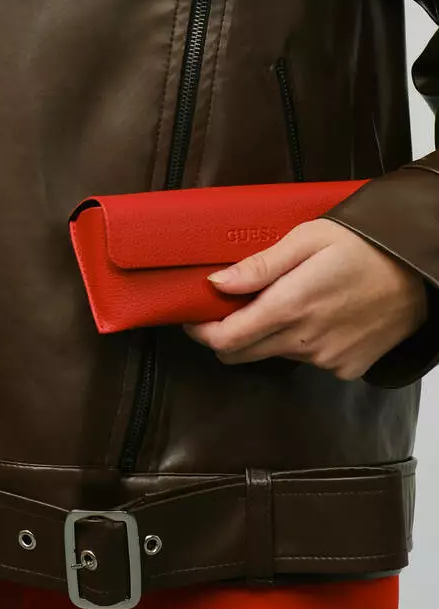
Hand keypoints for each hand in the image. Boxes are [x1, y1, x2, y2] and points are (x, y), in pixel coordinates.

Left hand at [182, 217, 430, 380]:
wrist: (419, 270)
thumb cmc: (362, 246)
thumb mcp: (306, 239)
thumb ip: (259, 266)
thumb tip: (216, 283)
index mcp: (290, 306)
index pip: (226, 338)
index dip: (201, 331)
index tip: (193, 317)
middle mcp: (306, 340)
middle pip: (242, 354)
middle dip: (225, 335)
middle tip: (228, 308)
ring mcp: (327, 360)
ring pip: (274, 355)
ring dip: (266, 335)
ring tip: (285, 301)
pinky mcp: (346, 369)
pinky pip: (308, 361)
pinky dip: (300, 343)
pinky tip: (318, 316)